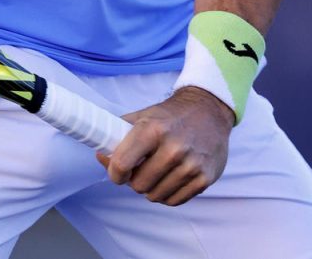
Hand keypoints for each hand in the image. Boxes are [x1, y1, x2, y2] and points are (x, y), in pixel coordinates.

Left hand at [99, 87, 233, 205]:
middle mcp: (174, 147)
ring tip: (159, 171)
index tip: (119, 172)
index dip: (115, 174)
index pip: (121, 165)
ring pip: (155, 196)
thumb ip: (119, 136)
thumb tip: (101, 156)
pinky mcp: (204, 177)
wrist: (210, 110)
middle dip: (136, 180)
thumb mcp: (144, 116)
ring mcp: (191, 164)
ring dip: (153, 188)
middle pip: (138, 185)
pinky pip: (174, 201)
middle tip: (144, 168)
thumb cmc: (171, 116)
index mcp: (153, 129)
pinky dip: (169, 194)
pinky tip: (172, 177)